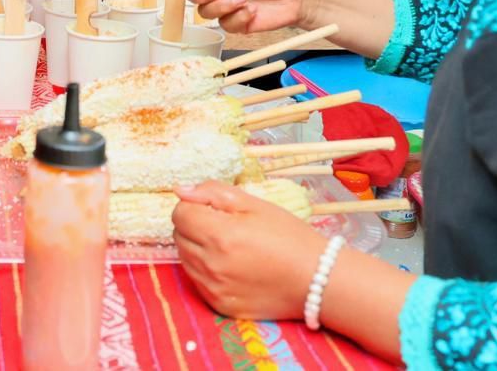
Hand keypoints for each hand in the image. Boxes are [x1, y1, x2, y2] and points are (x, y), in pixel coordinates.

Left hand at [172, 181, 325, 320]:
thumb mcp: (255, 205)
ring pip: (185, 259)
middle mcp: (212, 265)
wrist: (318, 281)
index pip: (180, 214)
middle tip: (223, 227)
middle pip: (179, 236)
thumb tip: (181, 190)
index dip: (194, 206)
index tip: (213, 209)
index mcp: (220, 235)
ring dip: (197, 248)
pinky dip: (205, 271)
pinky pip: (197, 282)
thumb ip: (214, 193)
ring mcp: (215, 289)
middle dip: (194, 226)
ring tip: (228, 246)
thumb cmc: (289, 237)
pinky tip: (230, 266)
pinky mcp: (220, 306)